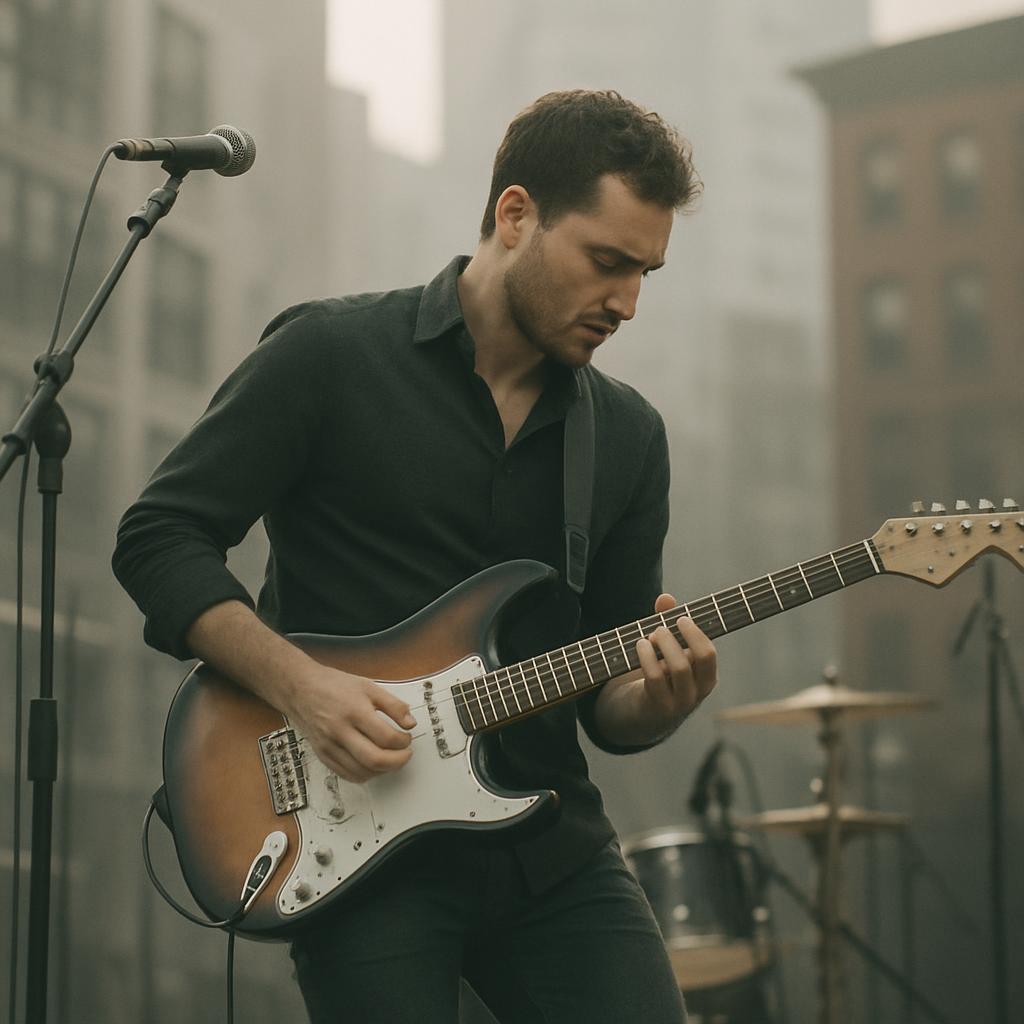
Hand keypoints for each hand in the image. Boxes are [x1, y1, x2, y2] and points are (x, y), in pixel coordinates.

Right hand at [286, 662, 416, 782]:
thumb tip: (410, 722)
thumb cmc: (333, 686)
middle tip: (405, 754)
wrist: (301, 689)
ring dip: (382, 770)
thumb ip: (393, 705)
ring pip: (361, 772)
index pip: (386, 737)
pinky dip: (364, 774)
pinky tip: (372, 765)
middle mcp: (340, 731)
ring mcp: (329, 745)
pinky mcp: (322, 755)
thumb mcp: (368, 686)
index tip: (407, 738)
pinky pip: (346, 775)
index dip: (403, 742)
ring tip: (391, 758)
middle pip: (374, 759)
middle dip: (397, 761)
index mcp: (354, 711)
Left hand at [635, 592, 717, 727]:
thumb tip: (666, 598)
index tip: (680, 618)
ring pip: (679, 668)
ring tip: (651, 636)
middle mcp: (698, 692)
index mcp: (705, 677)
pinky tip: (640, 646)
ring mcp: (680, 702)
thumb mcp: (664, 652)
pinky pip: (656, 678)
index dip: (696, 633)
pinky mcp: (659, 707)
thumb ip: (666, 625)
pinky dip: (647, 657)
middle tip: (662, 627)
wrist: (641, 715)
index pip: (709, 653)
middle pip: (702, 657)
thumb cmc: (657, 676)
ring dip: (664, 645)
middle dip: (685, 635)